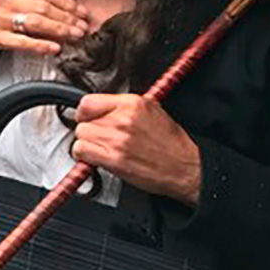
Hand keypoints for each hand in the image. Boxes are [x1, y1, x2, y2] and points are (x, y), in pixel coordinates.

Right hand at [0, 0, 94, 56]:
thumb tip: (52, 1)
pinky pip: (20, 41)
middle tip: (83, 26)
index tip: (81, 11)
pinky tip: (53, 49)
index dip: (66, 2)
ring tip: (74, 36)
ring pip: (36, 22)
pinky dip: (39, 45)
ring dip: (59, 30)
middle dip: (68, 17)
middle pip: (44, 7)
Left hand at [72, 94, 202, 205]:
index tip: (88, 120)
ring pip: (81, 136)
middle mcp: (123, 119)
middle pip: (83, 121)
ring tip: (103, 149)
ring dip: (88, 144)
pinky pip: (82, 152)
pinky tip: (99, 158)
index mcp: (132, 103)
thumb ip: (123, 106)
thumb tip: (99, 108)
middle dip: (90, 131)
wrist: (187, 168)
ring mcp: (118, 139)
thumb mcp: (152, 111)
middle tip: (102, 139)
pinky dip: (86, 157)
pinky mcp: (115, 159)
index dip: (85, 113)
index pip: (87, 102)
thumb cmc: (171, 143)